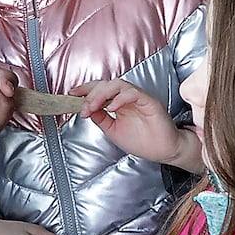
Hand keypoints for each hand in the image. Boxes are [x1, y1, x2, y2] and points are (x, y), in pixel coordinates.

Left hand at [72, 79, 203, 172]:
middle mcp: (128, 97)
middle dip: (91, 92)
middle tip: (83, 107)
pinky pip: (134, 93)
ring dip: (102, 94)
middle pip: (106, 84)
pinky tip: (111, 107)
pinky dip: (120, 98)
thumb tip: (84, 109)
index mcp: (119, 102)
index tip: (72, 94)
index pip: (100, 88)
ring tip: (93, 107)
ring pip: (118, 84)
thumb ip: (100, 118)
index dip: (85, 89)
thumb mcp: (113, 130)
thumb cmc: (142, 141)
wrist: (162, 151)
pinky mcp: (150, 102)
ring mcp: (139, 98)